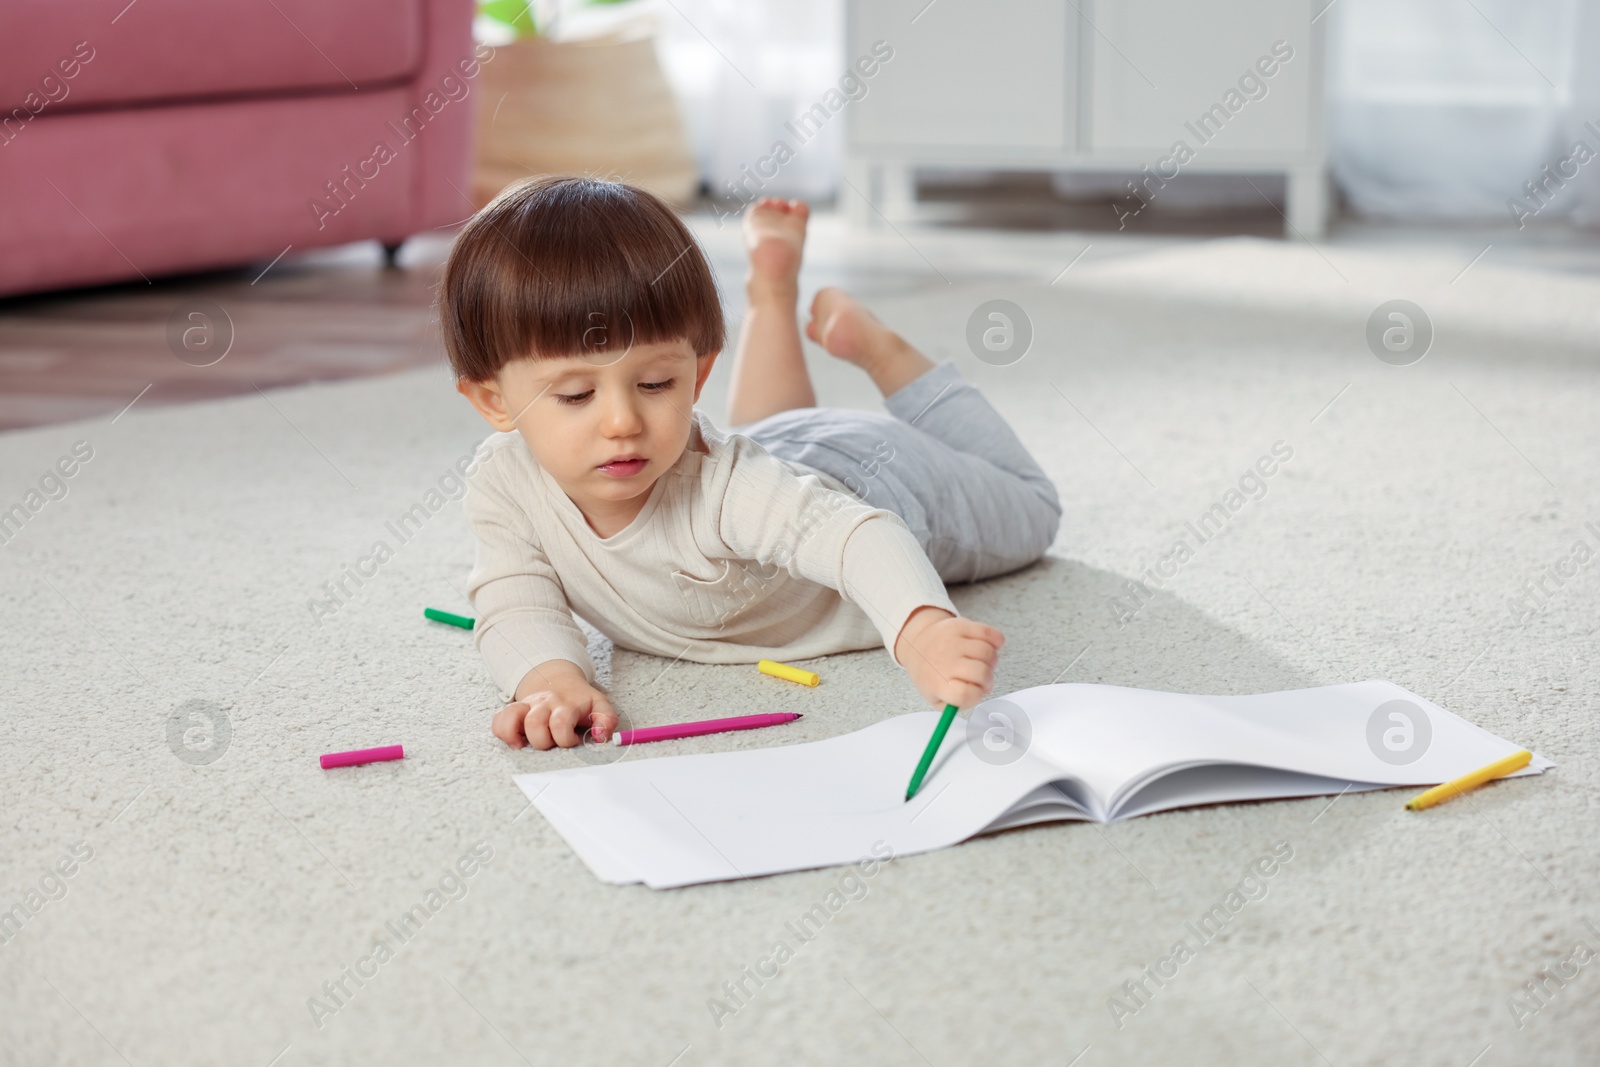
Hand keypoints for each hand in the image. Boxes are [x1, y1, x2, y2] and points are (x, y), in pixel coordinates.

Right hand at [492, 660, 619, 749]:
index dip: (566, 738)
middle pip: (535, 722)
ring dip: (515, 735)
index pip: (561, 721)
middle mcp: (543, 704)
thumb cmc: (579, 701)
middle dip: (542, 741)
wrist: (558, 680)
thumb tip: (601, 737)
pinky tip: (513, 742)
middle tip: (551, 744)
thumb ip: (607, 720)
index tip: (574, 742)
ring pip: (512, 716)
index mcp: (565, 704)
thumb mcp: (599, 705)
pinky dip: (501, 732)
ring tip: (522, 746)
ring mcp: (527, 706)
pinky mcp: (514, 711)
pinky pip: (499, 719)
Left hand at [893, 606, 1003, 710]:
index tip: (974, 692)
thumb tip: (975, 699)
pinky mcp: (960, 625)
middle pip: (982, 673)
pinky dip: (996, 641)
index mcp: (936, 682)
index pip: (965, 694)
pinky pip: (989, 633)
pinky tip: (990, 647)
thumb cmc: (932, 674)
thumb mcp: (936, 698)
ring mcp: (952, 640)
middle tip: (982, 680)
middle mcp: (944, 660)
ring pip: (988, 652)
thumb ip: (956, 705)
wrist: (918, 644)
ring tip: (983, 663)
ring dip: (992, 661)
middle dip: (988, 680)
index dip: (976, 695)